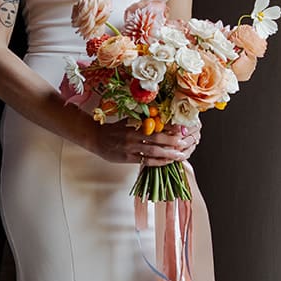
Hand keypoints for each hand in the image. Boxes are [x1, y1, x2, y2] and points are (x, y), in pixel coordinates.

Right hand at [85, 118, 200, 166]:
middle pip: (156, 140)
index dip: (169, 128)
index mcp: (133, 125)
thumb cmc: (113, 129)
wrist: (95, 138)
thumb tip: (160, 118)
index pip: (155, 126)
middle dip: (172, 142)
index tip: (181, 129)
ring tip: (179, 155)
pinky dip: (157, 162)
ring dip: (168, 154)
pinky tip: (166, 162)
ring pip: (152, 152)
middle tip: (184, 143)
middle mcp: (132, 136)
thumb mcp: (127, 120)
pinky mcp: (127, 159)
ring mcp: (130, 149)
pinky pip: (145, 161)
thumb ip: (142, 120)